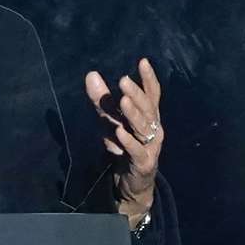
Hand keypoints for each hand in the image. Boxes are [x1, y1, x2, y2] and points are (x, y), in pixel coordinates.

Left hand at [84, 58, 163, 225]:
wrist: (130, 183)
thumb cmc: (122, 146)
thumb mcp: (109, 121)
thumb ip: (102, 100)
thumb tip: (91, 74)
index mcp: (149, 116)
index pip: (152, 94)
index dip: (148, 79)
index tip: (142, 61)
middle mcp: (153, 129)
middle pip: (147, 109)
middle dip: (136, 94)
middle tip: (123, 79)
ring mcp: (150, 146)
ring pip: (143, 128)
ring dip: (133, 114)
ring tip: (123, 100)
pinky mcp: (144, 163)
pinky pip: (136, 151)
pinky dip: (128, 142)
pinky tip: (119, 132)